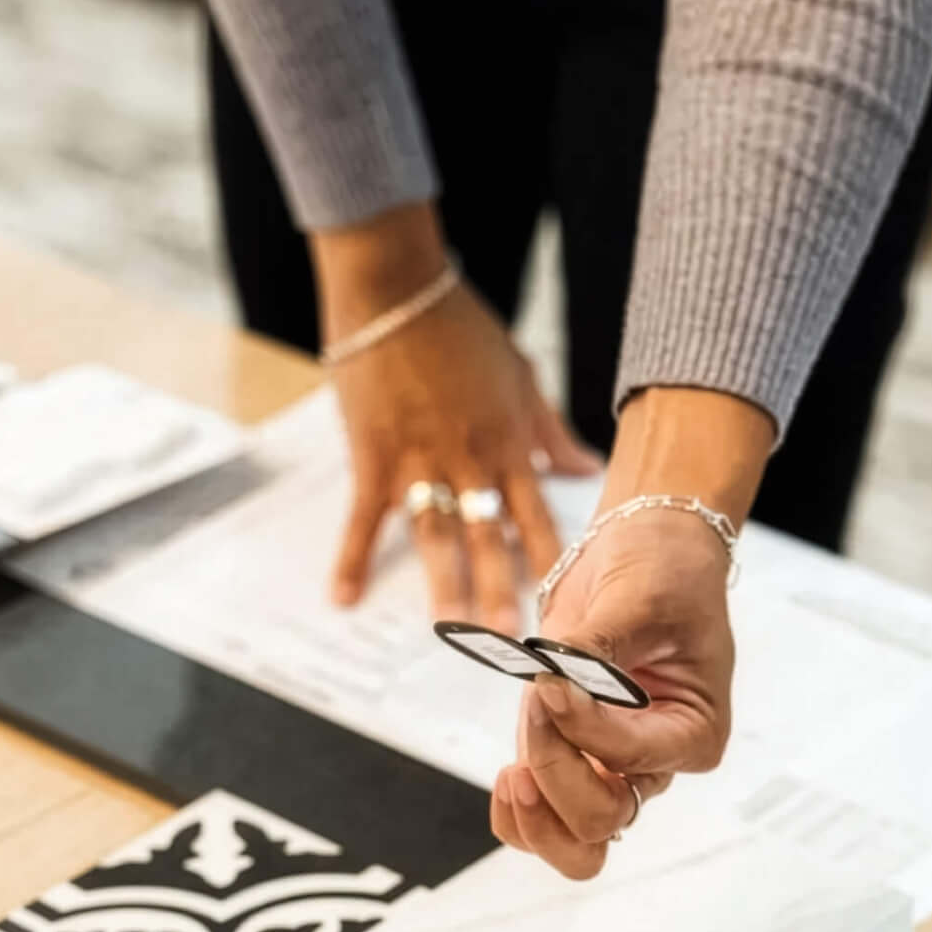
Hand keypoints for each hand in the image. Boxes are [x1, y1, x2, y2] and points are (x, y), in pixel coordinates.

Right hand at [314, 205, 597, 631]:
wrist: (396, 289)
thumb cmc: (462, 328)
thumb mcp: (521, 376)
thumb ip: (551, 431)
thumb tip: (589, 469)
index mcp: (509, 443)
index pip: (539, 515)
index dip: (552, 562)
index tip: (566, 604)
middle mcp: (469, 460)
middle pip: (490, 536)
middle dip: (501, 589)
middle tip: (514, 641)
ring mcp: (419, 461)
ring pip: (436, 534)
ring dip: (442, 584)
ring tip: (448, 629)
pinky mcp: (373, 457)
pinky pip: (363, 518)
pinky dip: (350, 559)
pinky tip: (342, 599)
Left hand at [491, 508, 734, 879]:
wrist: (644, 553)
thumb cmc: (663, 574)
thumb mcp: (639, 601)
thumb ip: (593, 651)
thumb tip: (549, 688)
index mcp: (693, 734)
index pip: (633, 758)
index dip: (582, 727)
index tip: (552, 676)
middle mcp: (653, 763)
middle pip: (604, 819)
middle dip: (557, 774)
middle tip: (537, 709)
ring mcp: (608, 767)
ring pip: (576, 841)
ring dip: (537, 817)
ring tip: (514, 773)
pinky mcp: (568, 757)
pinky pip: (542, 821)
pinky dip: (518, 816)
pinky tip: (509, 777)